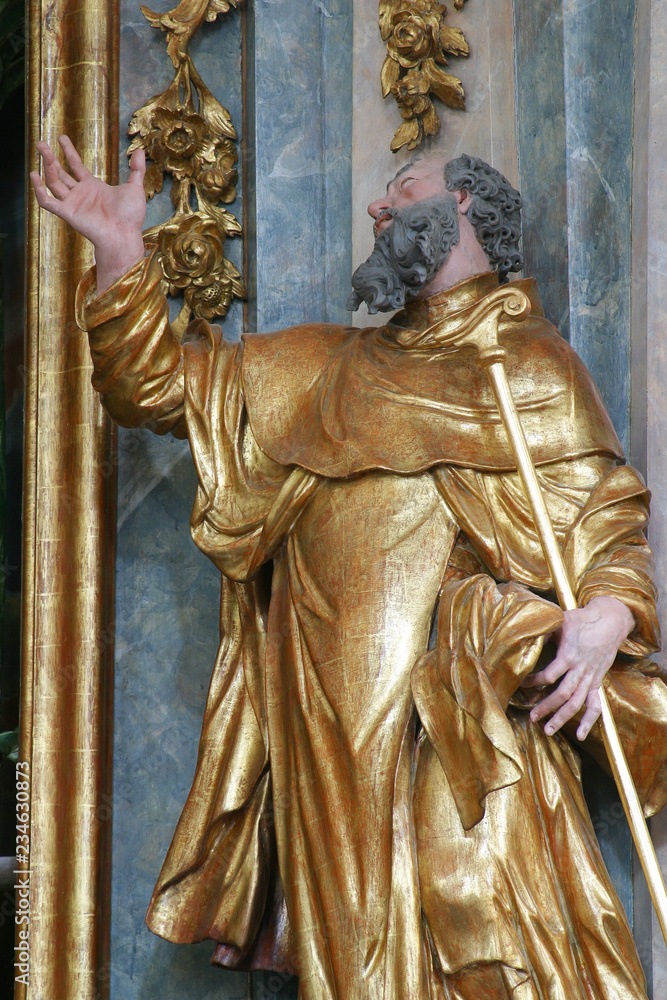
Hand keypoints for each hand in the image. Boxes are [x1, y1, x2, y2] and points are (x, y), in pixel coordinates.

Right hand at [30, 135, 146, 293]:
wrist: (125, 234)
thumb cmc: (131, 217)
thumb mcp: (136, 187)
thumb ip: (137, 169)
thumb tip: (141, 151)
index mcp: (94, 188)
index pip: (76, 166)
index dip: (69, 152)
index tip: (61, 138)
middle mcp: (81, 195)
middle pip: (60, 173)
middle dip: (49, 157)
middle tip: (40, 142)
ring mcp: (73, 204)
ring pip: (53, 182)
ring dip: (46, 166)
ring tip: (41, 148)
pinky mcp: (68, 213)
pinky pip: (48, 202)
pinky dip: (39, 190)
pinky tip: (34, 175)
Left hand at [522, 595, 633, 740]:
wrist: (610, 621)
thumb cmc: (580, 620)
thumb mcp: (559, 621)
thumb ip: (543, 633)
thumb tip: (521, 638)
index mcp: (569, 655)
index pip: (550, 675)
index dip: (534, 681)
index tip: (521, 684)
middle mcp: (581, 669)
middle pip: (563, 693)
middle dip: (546, 707)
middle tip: (532, 717)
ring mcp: (590, 678)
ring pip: (577, 703)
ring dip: (563, 717)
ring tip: (548, 730)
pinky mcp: (597, 682)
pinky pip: (595, 705)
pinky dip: (590, 721)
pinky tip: (581, 734)